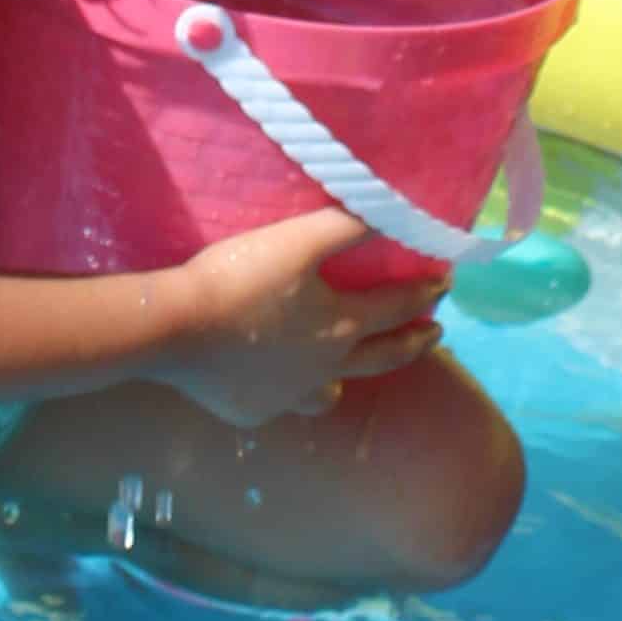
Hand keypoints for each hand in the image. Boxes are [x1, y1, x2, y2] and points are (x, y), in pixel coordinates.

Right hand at [163, 206, 437, 431]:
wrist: (176, 329)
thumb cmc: (240, 278)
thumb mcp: (298, 239)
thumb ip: (348, 224)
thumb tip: (397, 210)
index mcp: (341, 325)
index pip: (397, 307)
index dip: (425, 291)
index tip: (445, 282)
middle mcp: (325, 368)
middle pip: (382, 358)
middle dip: (413, 343)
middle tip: (435, 334)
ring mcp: (289, 396)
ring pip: (330, 394)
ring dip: (346, 379)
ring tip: (347, 372)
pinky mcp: (253, 410)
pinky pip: (280, 402)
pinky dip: (285, 389)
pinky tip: (272, 379)